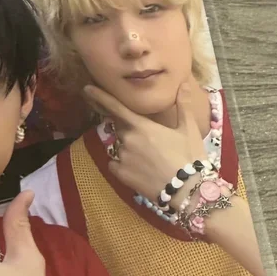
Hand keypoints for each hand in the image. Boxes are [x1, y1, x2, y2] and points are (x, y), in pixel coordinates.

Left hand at [84, 82, 207, 204]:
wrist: (187, 190)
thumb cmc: (189, 157)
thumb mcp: (189, 130)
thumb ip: (183, 106)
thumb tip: (183, 85)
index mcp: (142, 126)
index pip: (116, 108)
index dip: (100, 97)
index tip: (87, 89)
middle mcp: (127, 140)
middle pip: (121, 129)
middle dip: (130, 131)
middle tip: (150, 143)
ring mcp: (122, 158)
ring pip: (120, 148)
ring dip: (130, 150)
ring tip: (150, 160)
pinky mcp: (121, 175)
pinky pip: (115, 165)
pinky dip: (122, 165)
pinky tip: (139, 170)